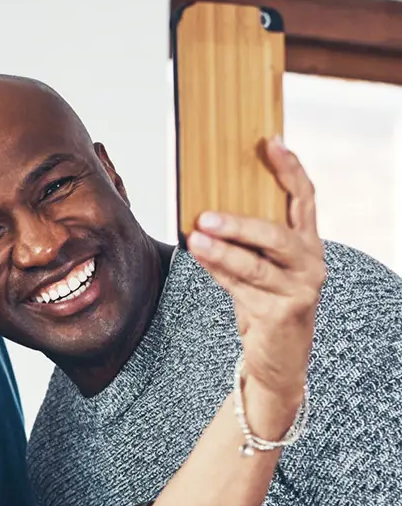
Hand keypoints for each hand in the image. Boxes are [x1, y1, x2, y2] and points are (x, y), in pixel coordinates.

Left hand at [187, 137, 324, 433]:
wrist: (279, 362)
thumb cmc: (266, 306)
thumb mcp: (262, 271)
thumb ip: (246, 244)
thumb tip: (205, 213)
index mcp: (308, 245)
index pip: (304, 199)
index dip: (290, 169)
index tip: (271, 142)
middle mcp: (310, 264)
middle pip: (276, 234)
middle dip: (239, 222)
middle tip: (206, 214)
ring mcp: (298, 291)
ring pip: (254, 265)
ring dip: (221, 250)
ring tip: (195, 237)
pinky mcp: (280, 314)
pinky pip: (241, 288)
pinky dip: (217, 270)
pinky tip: (199, 255)